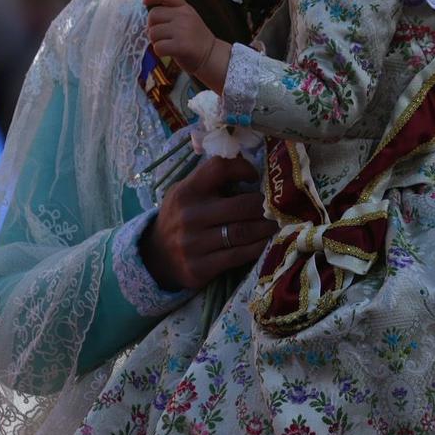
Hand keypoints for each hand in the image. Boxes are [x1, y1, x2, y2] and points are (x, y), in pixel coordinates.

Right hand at [140, 155, 276, 291]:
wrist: (156, 256)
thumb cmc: (181, 217)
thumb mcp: (186, 192)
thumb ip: (210, 180)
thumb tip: (250, 167)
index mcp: (187, 191)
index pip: (219, 168)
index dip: (243, 168)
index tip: (255, 176)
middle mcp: (189, 215)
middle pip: (241, 206)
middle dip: (265, 206)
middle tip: (278, 206)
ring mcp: (193, 244)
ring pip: (243, 232)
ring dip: (266, 228)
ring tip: (277, 223)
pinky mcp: (200, 268)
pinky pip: (238, 255)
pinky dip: (257, 248)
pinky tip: (265, 242)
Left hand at [143, 0, 227, 86]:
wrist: (212, 57)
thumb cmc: (195, 40)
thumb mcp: (188, 20)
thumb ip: (172, 15)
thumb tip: (149, 21)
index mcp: (185, 8)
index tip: (145, 1)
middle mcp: (184, 16)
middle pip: (153, 15)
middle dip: (151, 26)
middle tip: (160, 35)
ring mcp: (183, 30)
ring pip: (153, 32)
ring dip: (155, 41)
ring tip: (167, 45)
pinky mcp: (182, 45)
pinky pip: (158, 47)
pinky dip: (159, 52)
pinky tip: (168, 53)